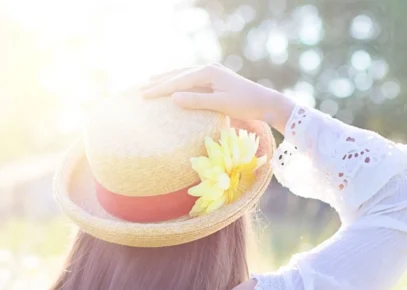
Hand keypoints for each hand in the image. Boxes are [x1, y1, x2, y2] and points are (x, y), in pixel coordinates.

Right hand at [142, 64, 294, 130]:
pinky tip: (174, 85)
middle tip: (141, 90)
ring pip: (184, 74)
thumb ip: (197, 101)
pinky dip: (180, 81)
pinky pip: (192, 78)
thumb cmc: (245, 105)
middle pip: (178, 74)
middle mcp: (208, 69)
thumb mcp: (220, 104)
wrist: (266, 102)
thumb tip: (173, 97)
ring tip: (151, 83)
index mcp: (208, 72)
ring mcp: (212, 72)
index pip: (178, 81)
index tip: (144, 96)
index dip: (160, 89)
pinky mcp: (216, 79)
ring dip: (168, 79)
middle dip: (159, 82)